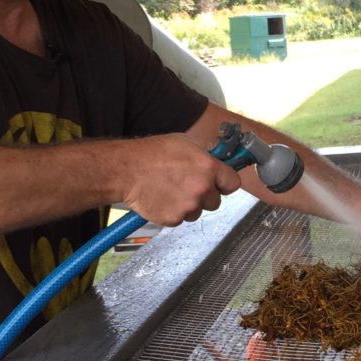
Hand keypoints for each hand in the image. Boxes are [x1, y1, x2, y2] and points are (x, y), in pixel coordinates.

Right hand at [119, 133, 240, 224]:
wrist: (127, 170)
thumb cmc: (152, 153)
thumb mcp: (184, 142)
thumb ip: (206, 153)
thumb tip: (220, 158)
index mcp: (209, 168)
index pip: (233, 184)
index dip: (224, 183)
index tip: (219, 183)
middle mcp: (202, 189)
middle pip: (216, 201)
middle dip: (205, 196)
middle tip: (186, 185)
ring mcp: (189, 206)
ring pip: (197, 212)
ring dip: (189, 205)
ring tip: (171, 190)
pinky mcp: (174, 219)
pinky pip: (181, 219)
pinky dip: (173, 212)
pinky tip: (162, 198)